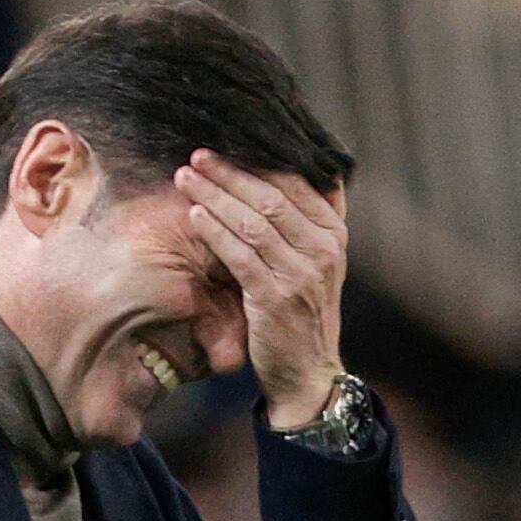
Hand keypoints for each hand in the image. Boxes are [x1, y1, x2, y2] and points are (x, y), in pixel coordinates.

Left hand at [176, 151, 346, 428]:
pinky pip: (239, 255)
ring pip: (252, 223)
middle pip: (271, 197)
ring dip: (215, 196)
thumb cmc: (305, 314)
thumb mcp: (322, 264)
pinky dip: (215, 232)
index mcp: (334, 236)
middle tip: (198, 155)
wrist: (308, 374)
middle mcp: (323, 251)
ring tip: (186, 178)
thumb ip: (315, 222)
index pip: (295, 184)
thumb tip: (311, 172)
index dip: (258, 161)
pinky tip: (195, 215)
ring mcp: (301, 275)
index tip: (225, 146)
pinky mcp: (275, 298)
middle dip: (230, 173)